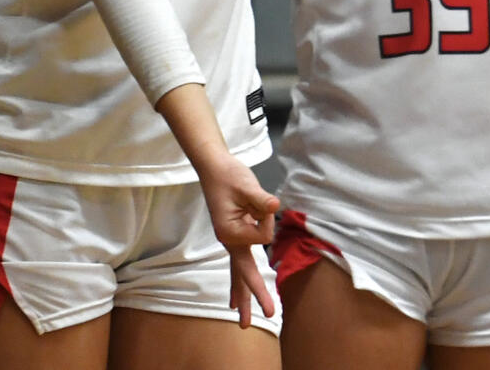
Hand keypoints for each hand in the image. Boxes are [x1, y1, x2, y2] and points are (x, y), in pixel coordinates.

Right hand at [199, 151, 279, 325]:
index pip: (262, 236)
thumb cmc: (229, 175)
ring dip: (244, 295)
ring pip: (237, 273)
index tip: (264, 202)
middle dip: (254, 296)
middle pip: (242, 274)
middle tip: (268, 315)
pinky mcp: (233, 235)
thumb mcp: (247, 185)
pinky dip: (238, 281)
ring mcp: (230, 240)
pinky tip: (236, 300)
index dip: (267, 218)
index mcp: (231, 232)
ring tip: (244, 320)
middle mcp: (229, 240)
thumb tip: (275, 206)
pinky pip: (237, 264)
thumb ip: (260, 199)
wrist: (214, 169)